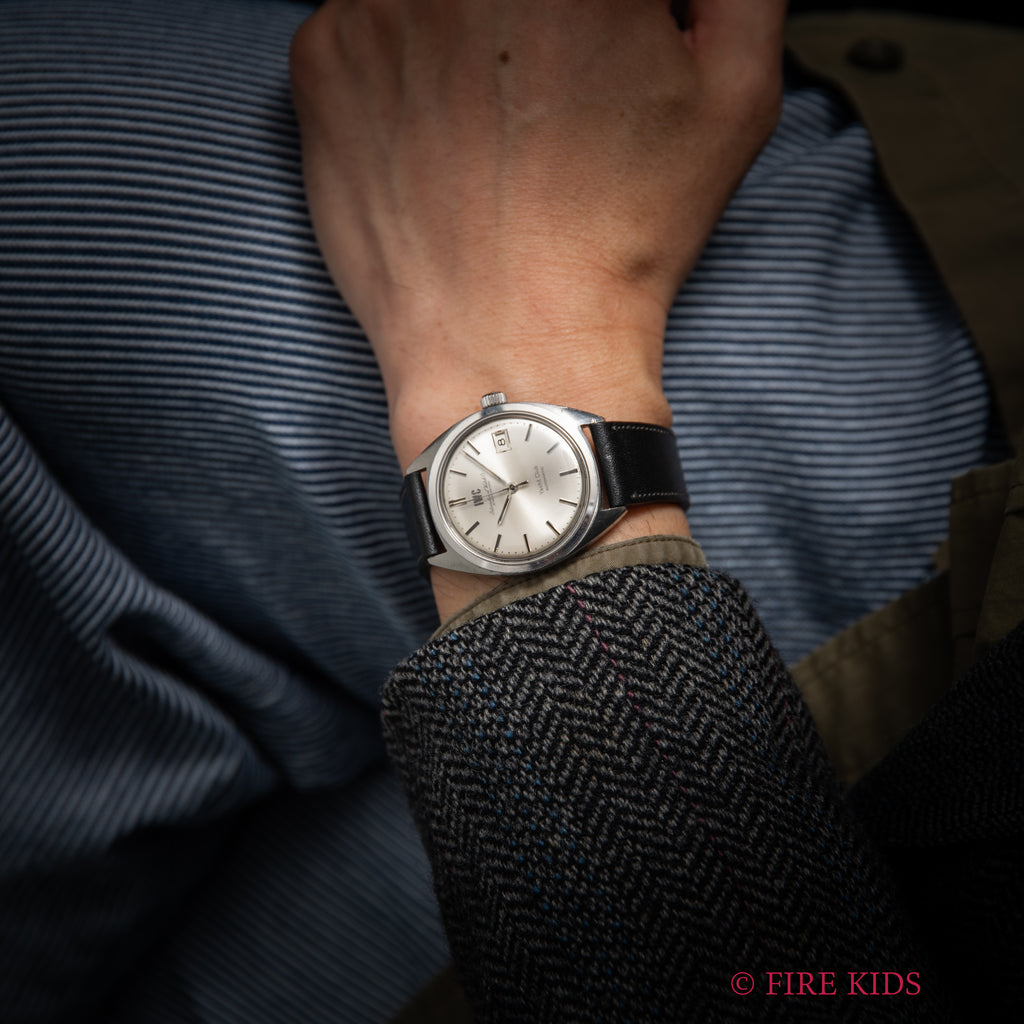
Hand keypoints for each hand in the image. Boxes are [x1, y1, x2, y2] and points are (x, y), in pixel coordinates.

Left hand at [291, 0, 785, 465]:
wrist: (517, 349)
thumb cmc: (624, 239)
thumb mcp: (736, 93)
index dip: (591, 22)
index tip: (592, 56)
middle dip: (530, 25)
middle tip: (546, 91)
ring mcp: (377, 3)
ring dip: (461, 32)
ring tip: (493, 124)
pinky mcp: (322, 59)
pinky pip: (361, 25)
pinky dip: (398, 68)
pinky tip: (436, 141)